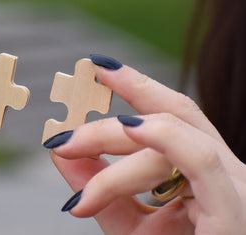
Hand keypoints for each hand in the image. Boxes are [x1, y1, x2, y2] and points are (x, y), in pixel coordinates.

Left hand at [47, 55, 245, 233]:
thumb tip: (57, 150)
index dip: (139, 86)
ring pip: (171, 134)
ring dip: (111, 139)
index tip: (98, 67)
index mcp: (203, 173)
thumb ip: (95, 187)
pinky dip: (162, 138)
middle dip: (106, 120)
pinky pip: (198, 158)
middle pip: (168, 118)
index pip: (174, 115)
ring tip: (66, 150)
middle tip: (57, 136)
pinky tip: (128, 131)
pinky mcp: (233, 210)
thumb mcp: (124, 223)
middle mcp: (225, 172)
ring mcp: (234, 187)